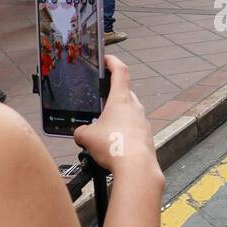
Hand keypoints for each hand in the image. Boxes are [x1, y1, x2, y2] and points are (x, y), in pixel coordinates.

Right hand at [73, 56, 159, 176]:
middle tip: (99, 101)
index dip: (112, 61)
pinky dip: (122, 133)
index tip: (106, 58)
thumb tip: (80, 133)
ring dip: (117, 118)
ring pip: (128, 113)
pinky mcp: (146, 137)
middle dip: (111, 96)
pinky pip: (132, 130)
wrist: (136, 168)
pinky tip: (112, 145)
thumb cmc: (115, 147)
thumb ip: (80, 131)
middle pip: (124, 94)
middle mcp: (135, 107)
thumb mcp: (87, 137)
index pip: (120, 71)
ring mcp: (142, 122)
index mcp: (121, 99)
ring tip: (102, 130)